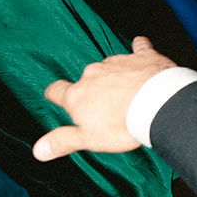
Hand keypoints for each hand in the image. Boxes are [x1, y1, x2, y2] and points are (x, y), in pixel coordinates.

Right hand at [36, 35, 174, 159]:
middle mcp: (93, 74)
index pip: (56, 90)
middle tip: (106, 106)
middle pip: (86, 79)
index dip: (55, 93)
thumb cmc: (124, 124)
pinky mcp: (141, 56)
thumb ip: (62, 141)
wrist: (158, 105)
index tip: (56, 95)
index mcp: (78, 95)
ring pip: (110, 66)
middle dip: (93, 89)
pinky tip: (141, 50)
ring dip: (116, 75)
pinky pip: (138, 47)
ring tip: (129, 92)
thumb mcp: (88, 139)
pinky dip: (139, 50)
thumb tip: (39, 149)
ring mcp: (117, 62)